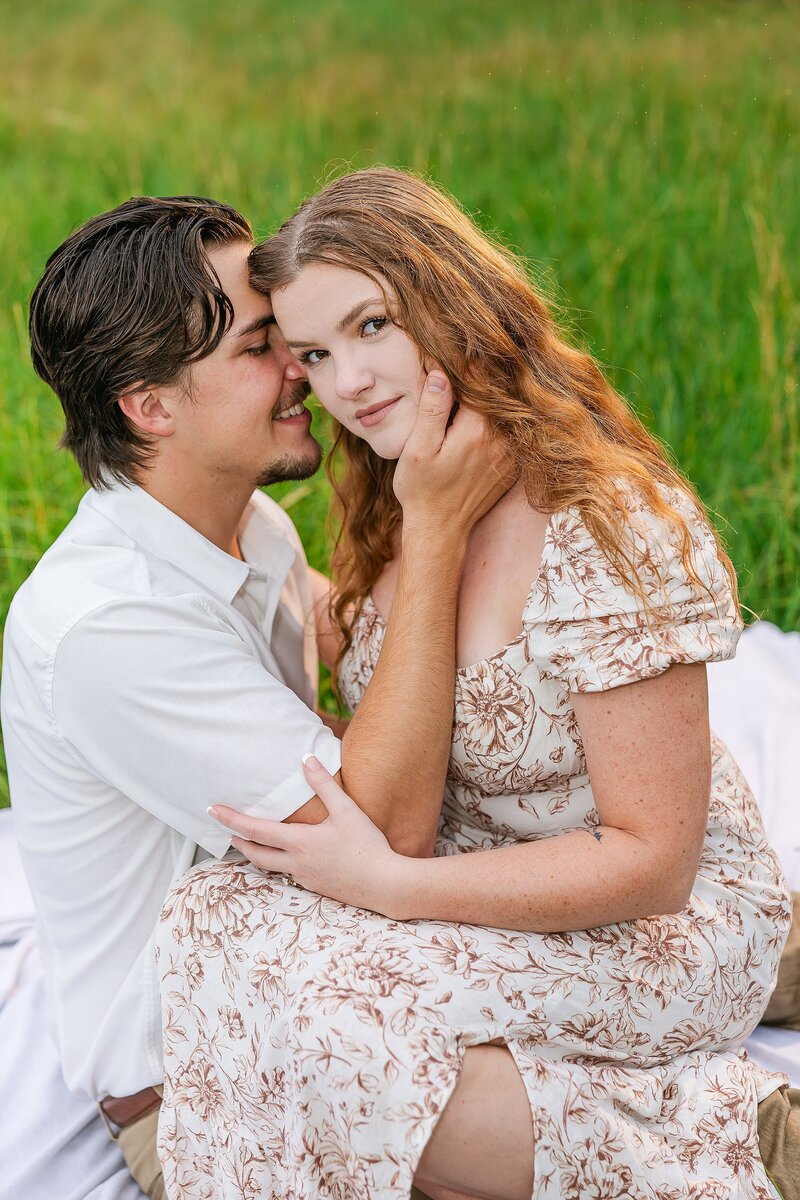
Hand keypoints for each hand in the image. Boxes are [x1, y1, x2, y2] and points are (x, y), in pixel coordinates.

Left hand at [208, 757, 399, 912]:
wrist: (384, 884)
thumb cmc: (366, 847)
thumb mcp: (346, 810)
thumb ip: (324, 784)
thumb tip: (306, 758)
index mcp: (299, 842)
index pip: (255, 830)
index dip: (232, 819)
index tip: (214, 810)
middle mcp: (295, 863)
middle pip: (256, 854)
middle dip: (239, 841)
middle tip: (228, 830)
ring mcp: (305, 878)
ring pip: (272, 866)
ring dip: (258, 853)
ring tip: (252, 842)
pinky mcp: (317, 886)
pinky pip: (291, 874)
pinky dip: (281, 863)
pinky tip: (292, 856)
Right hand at [393, 370, 514, 539]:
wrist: (440, 529)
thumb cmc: (421, 489)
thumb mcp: (417, 449)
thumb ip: (432, 409)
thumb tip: (441, 372)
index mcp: (477, 430)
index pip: (479, 379)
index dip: (463, 363)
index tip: (450, 352)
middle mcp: (502, 439)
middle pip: (496, 392)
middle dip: (478, 379)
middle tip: (457, 367)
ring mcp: (511, 453)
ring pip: (505, 410)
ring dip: (489, 399)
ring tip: (465, 394)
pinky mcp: (513, 463)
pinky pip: (509, 430)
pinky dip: (496, 420)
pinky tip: (476, 421)